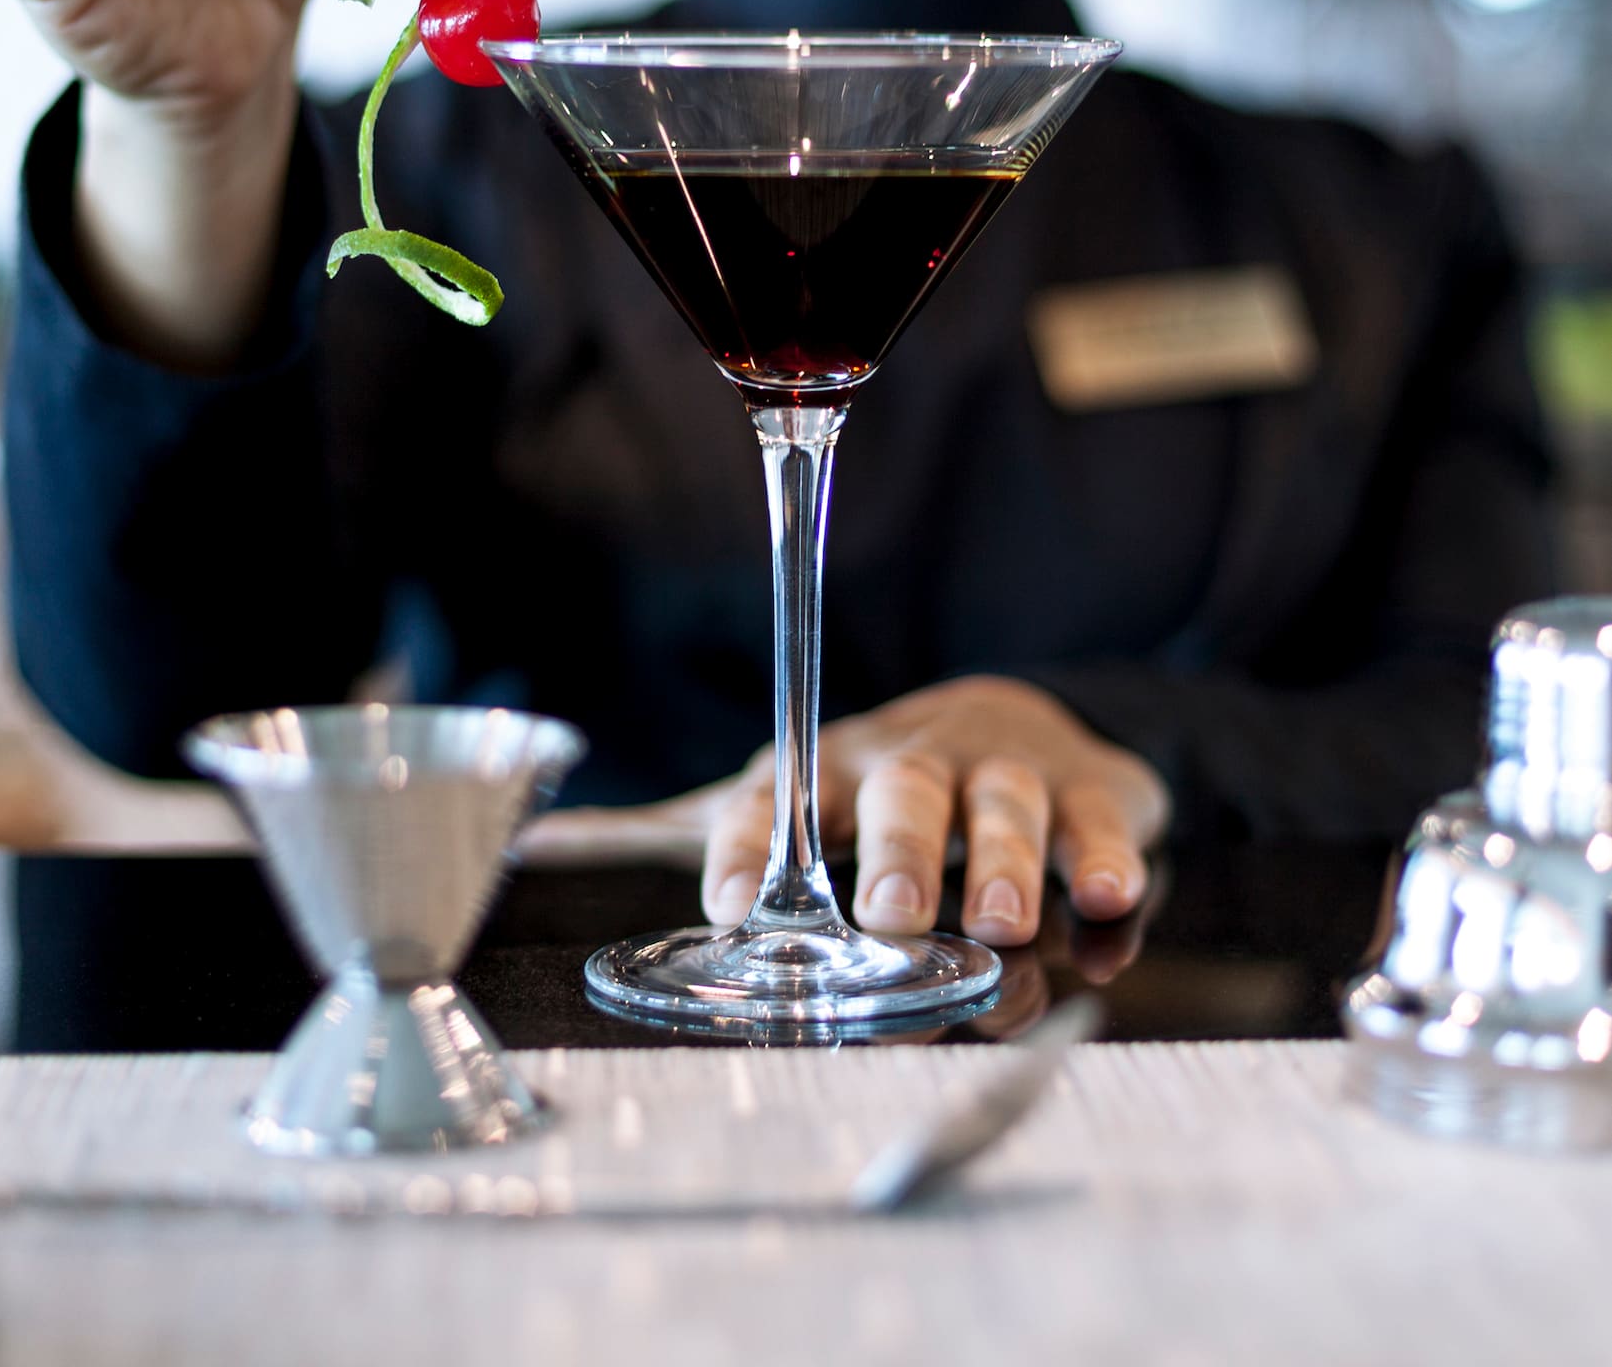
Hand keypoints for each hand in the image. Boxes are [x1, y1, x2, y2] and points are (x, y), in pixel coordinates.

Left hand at [524, 677, 1169, 943]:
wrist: (1021, 719)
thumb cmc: (879, 789)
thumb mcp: (786, 800)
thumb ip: (692, 830)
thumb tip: (536, 834)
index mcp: (829, 773)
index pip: (778, 799)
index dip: (754, 851)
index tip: (734, 913)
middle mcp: (913, 765)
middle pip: (900, 795)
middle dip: (894, 854)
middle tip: (886, 918)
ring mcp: (1007, 772)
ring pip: (1005, 807)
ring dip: (1004, 864)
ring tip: (999, 926)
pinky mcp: (1092, 790)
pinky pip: (1103, 826)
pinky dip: (1110, 869)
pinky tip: (1107, 915)